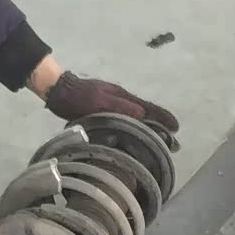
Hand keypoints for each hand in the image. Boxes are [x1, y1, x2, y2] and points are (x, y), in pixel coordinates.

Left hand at [31, 59, 178, 131]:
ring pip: (137, 118)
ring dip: (150, 129)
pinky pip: (126, 120)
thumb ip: (119, 107)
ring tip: (159, 142)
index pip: (149, 108)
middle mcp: (122, 100)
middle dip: (161, 126)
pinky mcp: (105, 110)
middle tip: (172, 143)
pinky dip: (136, 128)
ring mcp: (114, 104)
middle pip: (146, 114)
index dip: (163, 118)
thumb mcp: (99, 102)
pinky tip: (136, 136)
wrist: (58, 91)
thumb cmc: (77, 98)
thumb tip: (142, 115)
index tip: (176, 128)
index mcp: (123, 97)